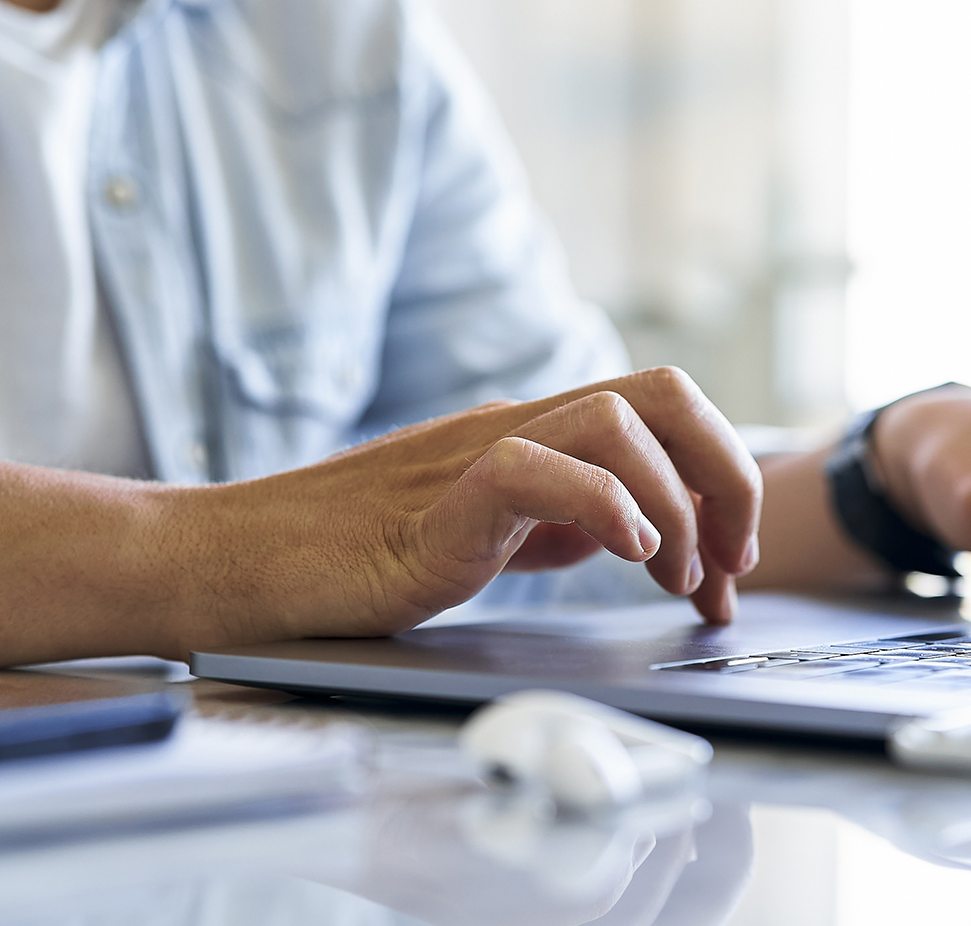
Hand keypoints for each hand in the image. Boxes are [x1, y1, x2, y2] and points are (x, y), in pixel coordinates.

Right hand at [171, 367, 759, 651]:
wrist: (238, 564)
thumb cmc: (348, 556)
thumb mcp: (487, 534)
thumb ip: (558, 521)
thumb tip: (632, 529)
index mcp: (535, 433)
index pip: (664, 409)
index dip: (724, 476)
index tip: (733, 561)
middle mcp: (516, 425)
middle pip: (666, 391)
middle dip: (728, 475)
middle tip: (729, 565)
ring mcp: (476, 454)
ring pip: (618, 418)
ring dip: (675, 503)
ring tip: (673, 579)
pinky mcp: (437, 501)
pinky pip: (535, 467)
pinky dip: (605, 508)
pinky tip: (625, 558)